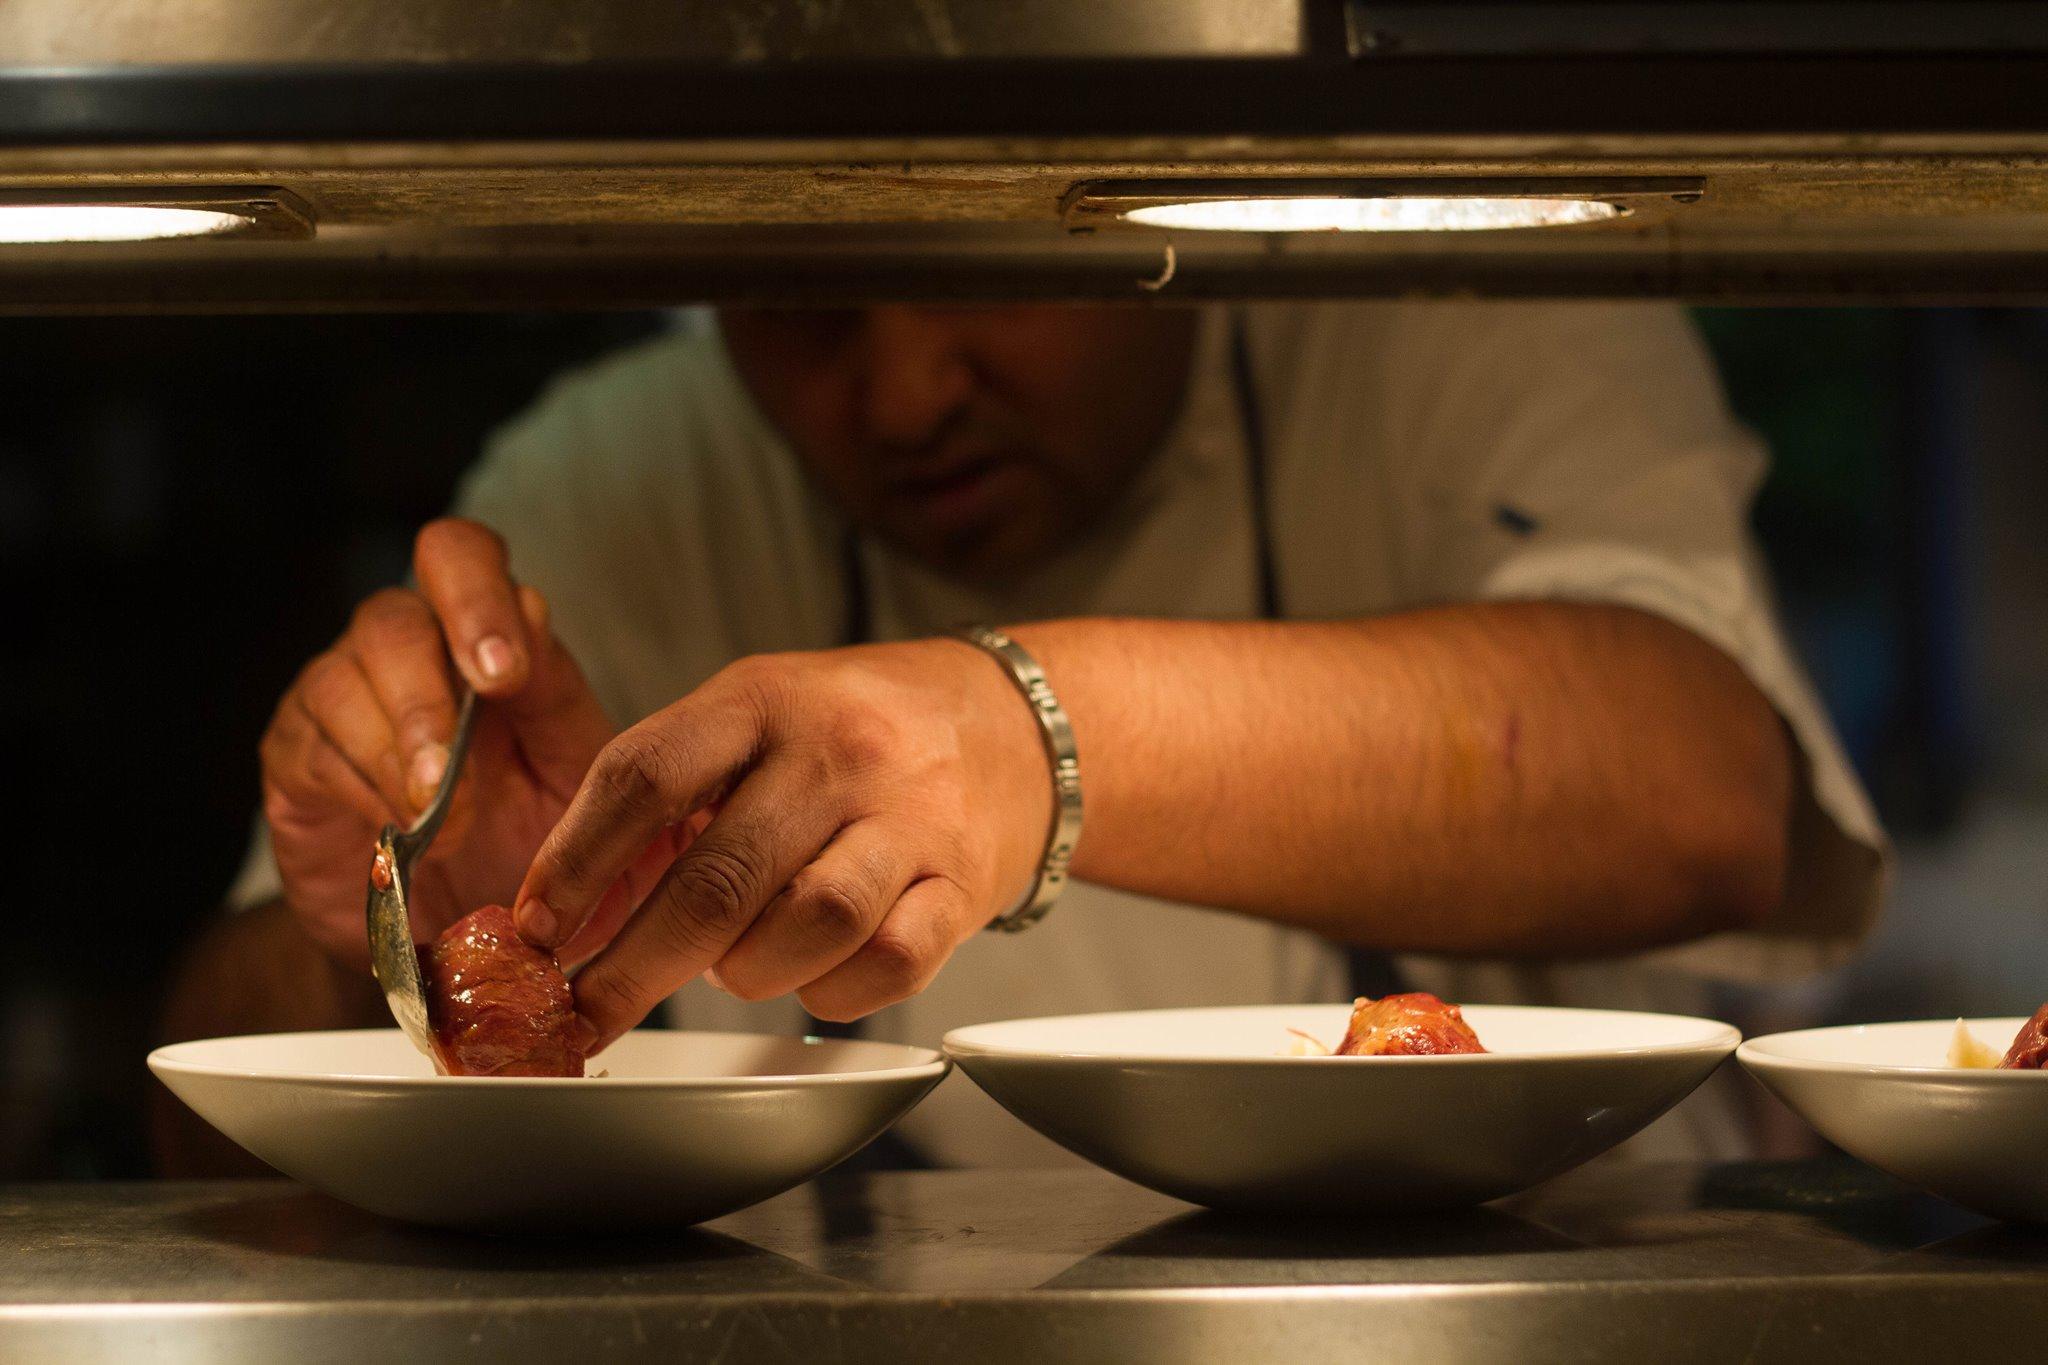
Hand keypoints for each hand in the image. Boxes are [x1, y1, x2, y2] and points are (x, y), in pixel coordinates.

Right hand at [259, 518, 628, 965]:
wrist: (458, 934)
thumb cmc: (527, 843)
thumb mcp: (573, 774)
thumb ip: (557, 695)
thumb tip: (534, 612)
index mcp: (481, 634)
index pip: (461, 556)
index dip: (478, 598)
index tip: (505, 675)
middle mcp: (404, 648)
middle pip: (391, 616)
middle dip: (429, 693)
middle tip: (457, 764)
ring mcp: (340, 696)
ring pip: (343, 681)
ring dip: (399, 754)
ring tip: (441, 819)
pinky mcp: (296, 756)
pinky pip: (313, 748)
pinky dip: (363, 790)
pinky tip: (398, 831)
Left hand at [514, 639, 1052, 1048]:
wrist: (1010, 726)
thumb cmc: (852, 733)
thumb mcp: (752, 719)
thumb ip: (662, 798)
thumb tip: (563, 914)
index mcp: (763, 700)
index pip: (644, 775)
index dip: (574, 861)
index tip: (533, 928)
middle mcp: (840, 752)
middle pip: (716, 878)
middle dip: (633, 965)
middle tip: (586, 1010)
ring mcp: (910, 819)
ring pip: (806, 925)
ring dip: (746, 971)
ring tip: (735, 964)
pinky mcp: (964, 886)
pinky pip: (888, 966)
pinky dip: (833, 991)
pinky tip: (814, 973)